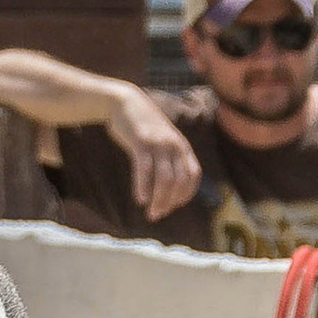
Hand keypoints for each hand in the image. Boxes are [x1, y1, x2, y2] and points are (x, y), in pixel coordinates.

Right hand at [116, 88, 200, 220]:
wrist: (125, 103)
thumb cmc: (142, 127)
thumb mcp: (162, 141)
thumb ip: (169, 158)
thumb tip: (169, 186)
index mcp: (182, 147)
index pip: (193, 176)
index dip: (185, 195)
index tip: (172, 206)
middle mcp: (174, 146)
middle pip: (178, 182)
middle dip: (169, 202)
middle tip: (157, 215)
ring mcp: (158, 144)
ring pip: (164, 179)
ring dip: (158, 199)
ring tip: (150, 212)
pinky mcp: (141, 143)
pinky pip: (144, 170)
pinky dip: (143, 186)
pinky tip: (140, 199)